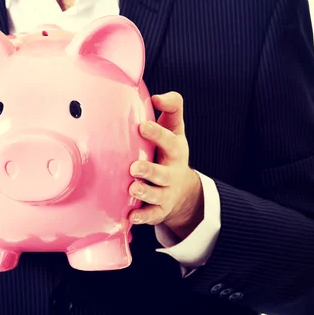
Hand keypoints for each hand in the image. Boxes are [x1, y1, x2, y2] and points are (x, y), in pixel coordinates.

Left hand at [128, 92, 203, 239]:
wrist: (183, 191)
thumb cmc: (170, 152)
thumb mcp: (175, 129)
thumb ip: (171, 108)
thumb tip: (157, 96)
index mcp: (175, 151)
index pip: (169, 141)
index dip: (157, 134)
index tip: (141, 127)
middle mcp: (172, 173)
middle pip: (163, 174)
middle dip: (150, 171)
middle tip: (134, 167)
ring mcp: (166, 193)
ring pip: (156, 196)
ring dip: (144, 194)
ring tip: (131, 189)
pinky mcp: (158, 211)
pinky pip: (151, 216)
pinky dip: (142, 218)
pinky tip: (130, 218)